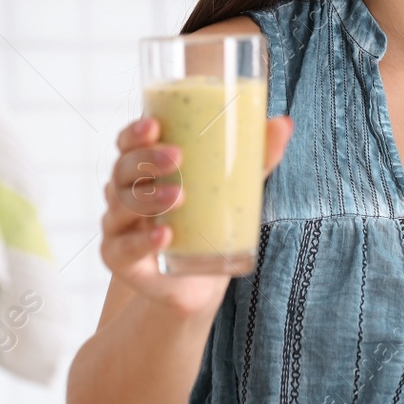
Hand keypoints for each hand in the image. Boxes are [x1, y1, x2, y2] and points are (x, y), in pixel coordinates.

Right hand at [99, 113, 292, 317]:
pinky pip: (124, 247)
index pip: (128, 143)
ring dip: (150, 198)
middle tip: (177, 157)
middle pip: (123, 169)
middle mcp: (124, 193)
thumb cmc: (208, 220)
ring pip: (123, 204)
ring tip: (180, 195)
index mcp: (145, 168)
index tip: (154, 125)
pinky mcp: (120, 259)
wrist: (197, 280)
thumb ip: (255, 157)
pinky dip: (143, 240)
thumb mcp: (233, 187)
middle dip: (147, 159)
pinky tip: (164, 236)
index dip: (134, 132)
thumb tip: (284, 124)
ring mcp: (119, 226)